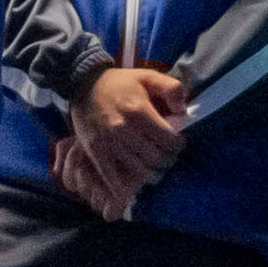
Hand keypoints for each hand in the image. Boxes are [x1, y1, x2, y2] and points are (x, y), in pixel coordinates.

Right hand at [54, 60, 186, 220]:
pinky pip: (112, 177)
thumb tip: (183, 112)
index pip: (168, 140)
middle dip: (166, 159)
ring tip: (152, 166)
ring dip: (150, 172)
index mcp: (138, 110)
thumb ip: (171, 89)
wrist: (83, 85)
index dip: (178, 144)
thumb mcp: (148, 76)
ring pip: (139, 170)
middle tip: (166, 155)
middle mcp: (122, 128)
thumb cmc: (120, 83)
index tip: (176, 142)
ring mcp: (108, 142)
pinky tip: (130, 190)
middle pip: (156, 158)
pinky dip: (123, 188)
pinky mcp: (95, 151)